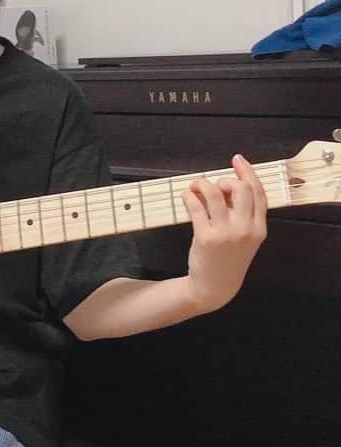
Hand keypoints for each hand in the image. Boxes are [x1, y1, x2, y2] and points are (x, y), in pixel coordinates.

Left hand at [181, 154, 267, 311]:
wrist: (215, 286)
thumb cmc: (228, 258)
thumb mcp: (246, 238)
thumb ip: (243, 214)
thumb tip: (229, 184)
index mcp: (259, 229)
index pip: (259, 193)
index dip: (248, 173)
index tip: (237, 160)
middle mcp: (245, 230)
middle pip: (240, 189)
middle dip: (226, 180)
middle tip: (214, 184)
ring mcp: (226, 234)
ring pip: (215, 192)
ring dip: (202, 183)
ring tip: (195, 186)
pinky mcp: (205, 237)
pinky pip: (195, 206)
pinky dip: (189, 195)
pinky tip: (186, 196)